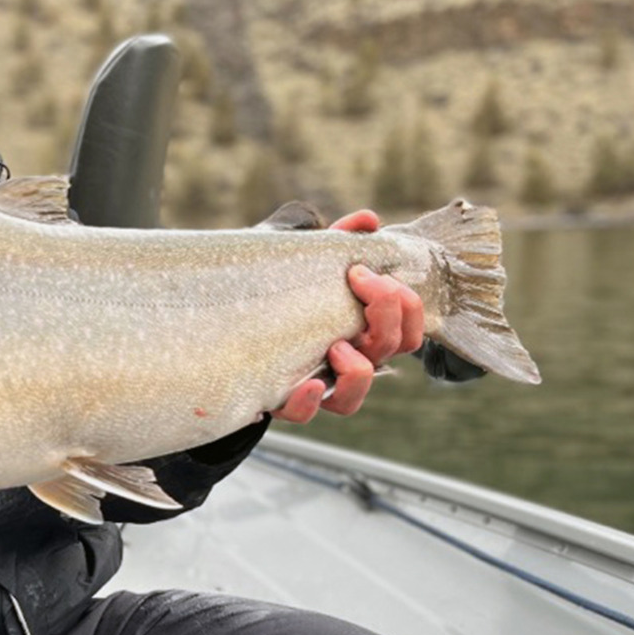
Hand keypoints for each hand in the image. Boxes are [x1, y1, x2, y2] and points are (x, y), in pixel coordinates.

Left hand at [273, 210, 424, 422]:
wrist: (225, 328)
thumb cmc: (279, 292)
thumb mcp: (305, 263)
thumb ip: (337, 243)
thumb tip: (367, 220)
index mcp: (362, 332)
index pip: (407, 329)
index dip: (402, 303)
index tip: (362, 270)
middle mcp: (348, 361)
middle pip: (392, 350)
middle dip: (386, 314)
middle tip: (359, 281)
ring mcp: (318, 384)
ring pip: (354, 396)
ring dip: (357, 369)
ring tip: (336, 346)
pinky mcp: (282, 399)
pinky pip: (304, 414)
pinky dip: (308, 402)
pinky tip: (305, 385)